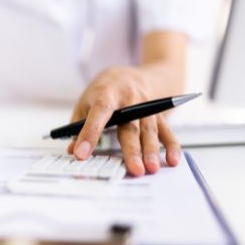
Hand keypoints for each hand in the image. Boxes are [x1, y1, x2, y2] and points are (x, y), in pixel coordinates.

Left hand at [67, 66, 181, 175]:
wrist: (131, 75)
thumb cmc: (105, 90)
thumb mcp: (86, 101)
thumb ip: (78, 126)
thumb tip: (73, 150)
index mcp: (106, 93)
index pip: (98, 113)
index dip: (89, 133)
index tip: (81, 154)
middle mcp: (129, 99)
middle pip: (130, 126)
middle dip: (132, 149)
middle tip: (134, 169)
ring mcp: (147, 107)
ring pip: (150, 130)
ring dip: (152, 151)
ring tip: (151, 168)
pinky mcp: (158, 115)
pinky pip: (167, 131)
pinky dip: (171, 146)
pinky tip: (172, 160)